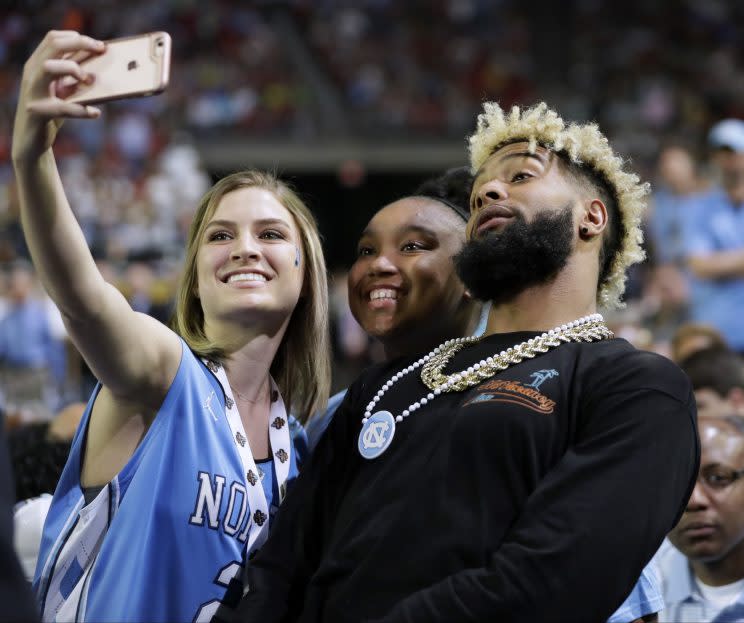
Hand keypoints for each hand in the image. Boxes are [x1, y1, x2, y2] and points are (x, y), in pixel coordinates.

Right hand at [12, 30, 104, 163]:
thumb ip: (74, 80)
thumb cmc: (52, 113)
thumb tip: (99, 71)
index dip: (78, 38)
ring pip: (49, 67)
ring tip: (88, 80)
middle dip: (80, 44)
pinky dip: (82, 110)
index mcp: (37, 65)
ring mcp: (32, 92)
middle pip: (53, 45)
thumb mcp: (63, 92)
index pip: (53, 39)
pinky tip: (95, 113)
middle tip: (100, 50)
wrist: (31, 141)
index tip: (99, 45)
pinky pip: (62, 108)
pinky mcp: (37, 112)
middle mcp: (31, 73)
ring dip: (72, 69)